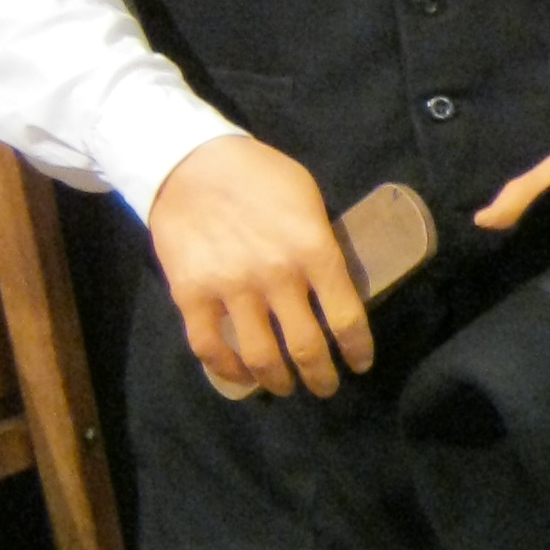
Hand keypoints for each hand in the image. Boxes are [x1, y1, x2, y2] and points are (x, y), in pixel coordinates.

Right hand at [148, 136, 373, 400]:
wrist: (190, 162)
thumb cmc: (259, 175)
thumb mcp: (308, 198)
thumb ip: (322, 243)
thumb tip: (334, 286)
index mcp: (313, 250)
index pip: (346, 319)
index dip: (357, 350)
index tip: (359, 364)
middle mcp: (276, 277)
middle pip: (307, 348)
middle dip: (321, 378)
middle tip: (325, 388)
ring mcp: (231, 289)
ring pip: (261, 357)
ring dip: (278, 381)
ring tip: (284, 387)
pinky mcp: (191, 295)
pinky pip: (210, 348)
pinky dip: (228, 371)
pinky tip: (241, 376)